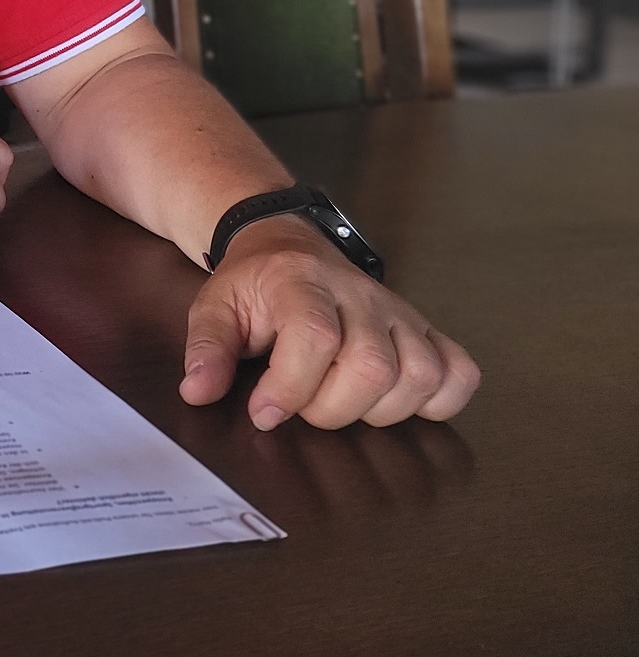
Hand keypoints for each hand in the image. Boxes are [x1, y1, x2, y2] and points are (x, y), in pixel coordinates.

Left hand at [180, 215, 479, 429]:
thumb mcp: (215, 306)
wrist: (286, 244)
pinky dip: (438, 400)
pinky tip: (396, 399)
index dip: (291, 388)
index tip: (264, 412)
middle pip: (373, 367)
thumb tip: (197, 391)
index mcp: (302, 282)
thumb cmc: (253, 283)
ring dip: (380, 410)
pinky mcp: (426, 330)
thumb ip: (206, 347)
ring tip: (341, 400)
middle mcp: (360, 295)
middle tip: (302, 404)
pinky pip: (459, 373)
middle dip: (331, 408)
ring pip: (421, 375)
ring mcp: (399, 313)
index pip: (315, 338)